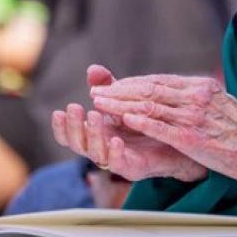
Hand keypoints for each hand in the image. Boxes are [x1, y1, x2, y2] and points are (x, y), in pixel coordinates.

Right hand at [52, 102, 207, 182]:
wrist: (177, 141)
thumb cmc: (146, 122)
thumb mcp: (125, 102)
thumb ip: (108, 87)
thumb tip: (92, 69)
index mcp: (96, 133)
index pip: (70, 135)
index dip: (61, 126)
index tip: (59, 111)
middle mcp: (102, 148)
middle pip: (77, 144)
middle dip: (73, 127)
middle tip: (73, 108)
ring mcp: (117, 160)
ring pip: (96, 154)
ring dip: (93, 135)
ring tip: (94, 116)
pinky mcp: (134, 168)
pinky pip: (119, 163)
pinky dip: (115, 152)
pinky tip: (116, 139)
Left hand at [90, 73, 236, 185]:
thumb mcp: (221, 104)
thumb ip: (199, 97)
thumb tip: (179, 94)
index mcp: (203, 87)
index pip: (160, 80)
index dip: (133, 83)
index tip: (114, 86)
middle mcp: (196, 96)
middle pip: (149, 89)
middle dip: (119, 90)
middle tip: (98, 92)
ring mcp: (193, 116)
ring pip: (148, 105)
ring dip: (120, 104)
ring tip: (100, 104)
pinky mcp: (190, 137)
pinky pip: (158, 126)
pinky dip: (137, 121)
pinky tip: (121, 120)